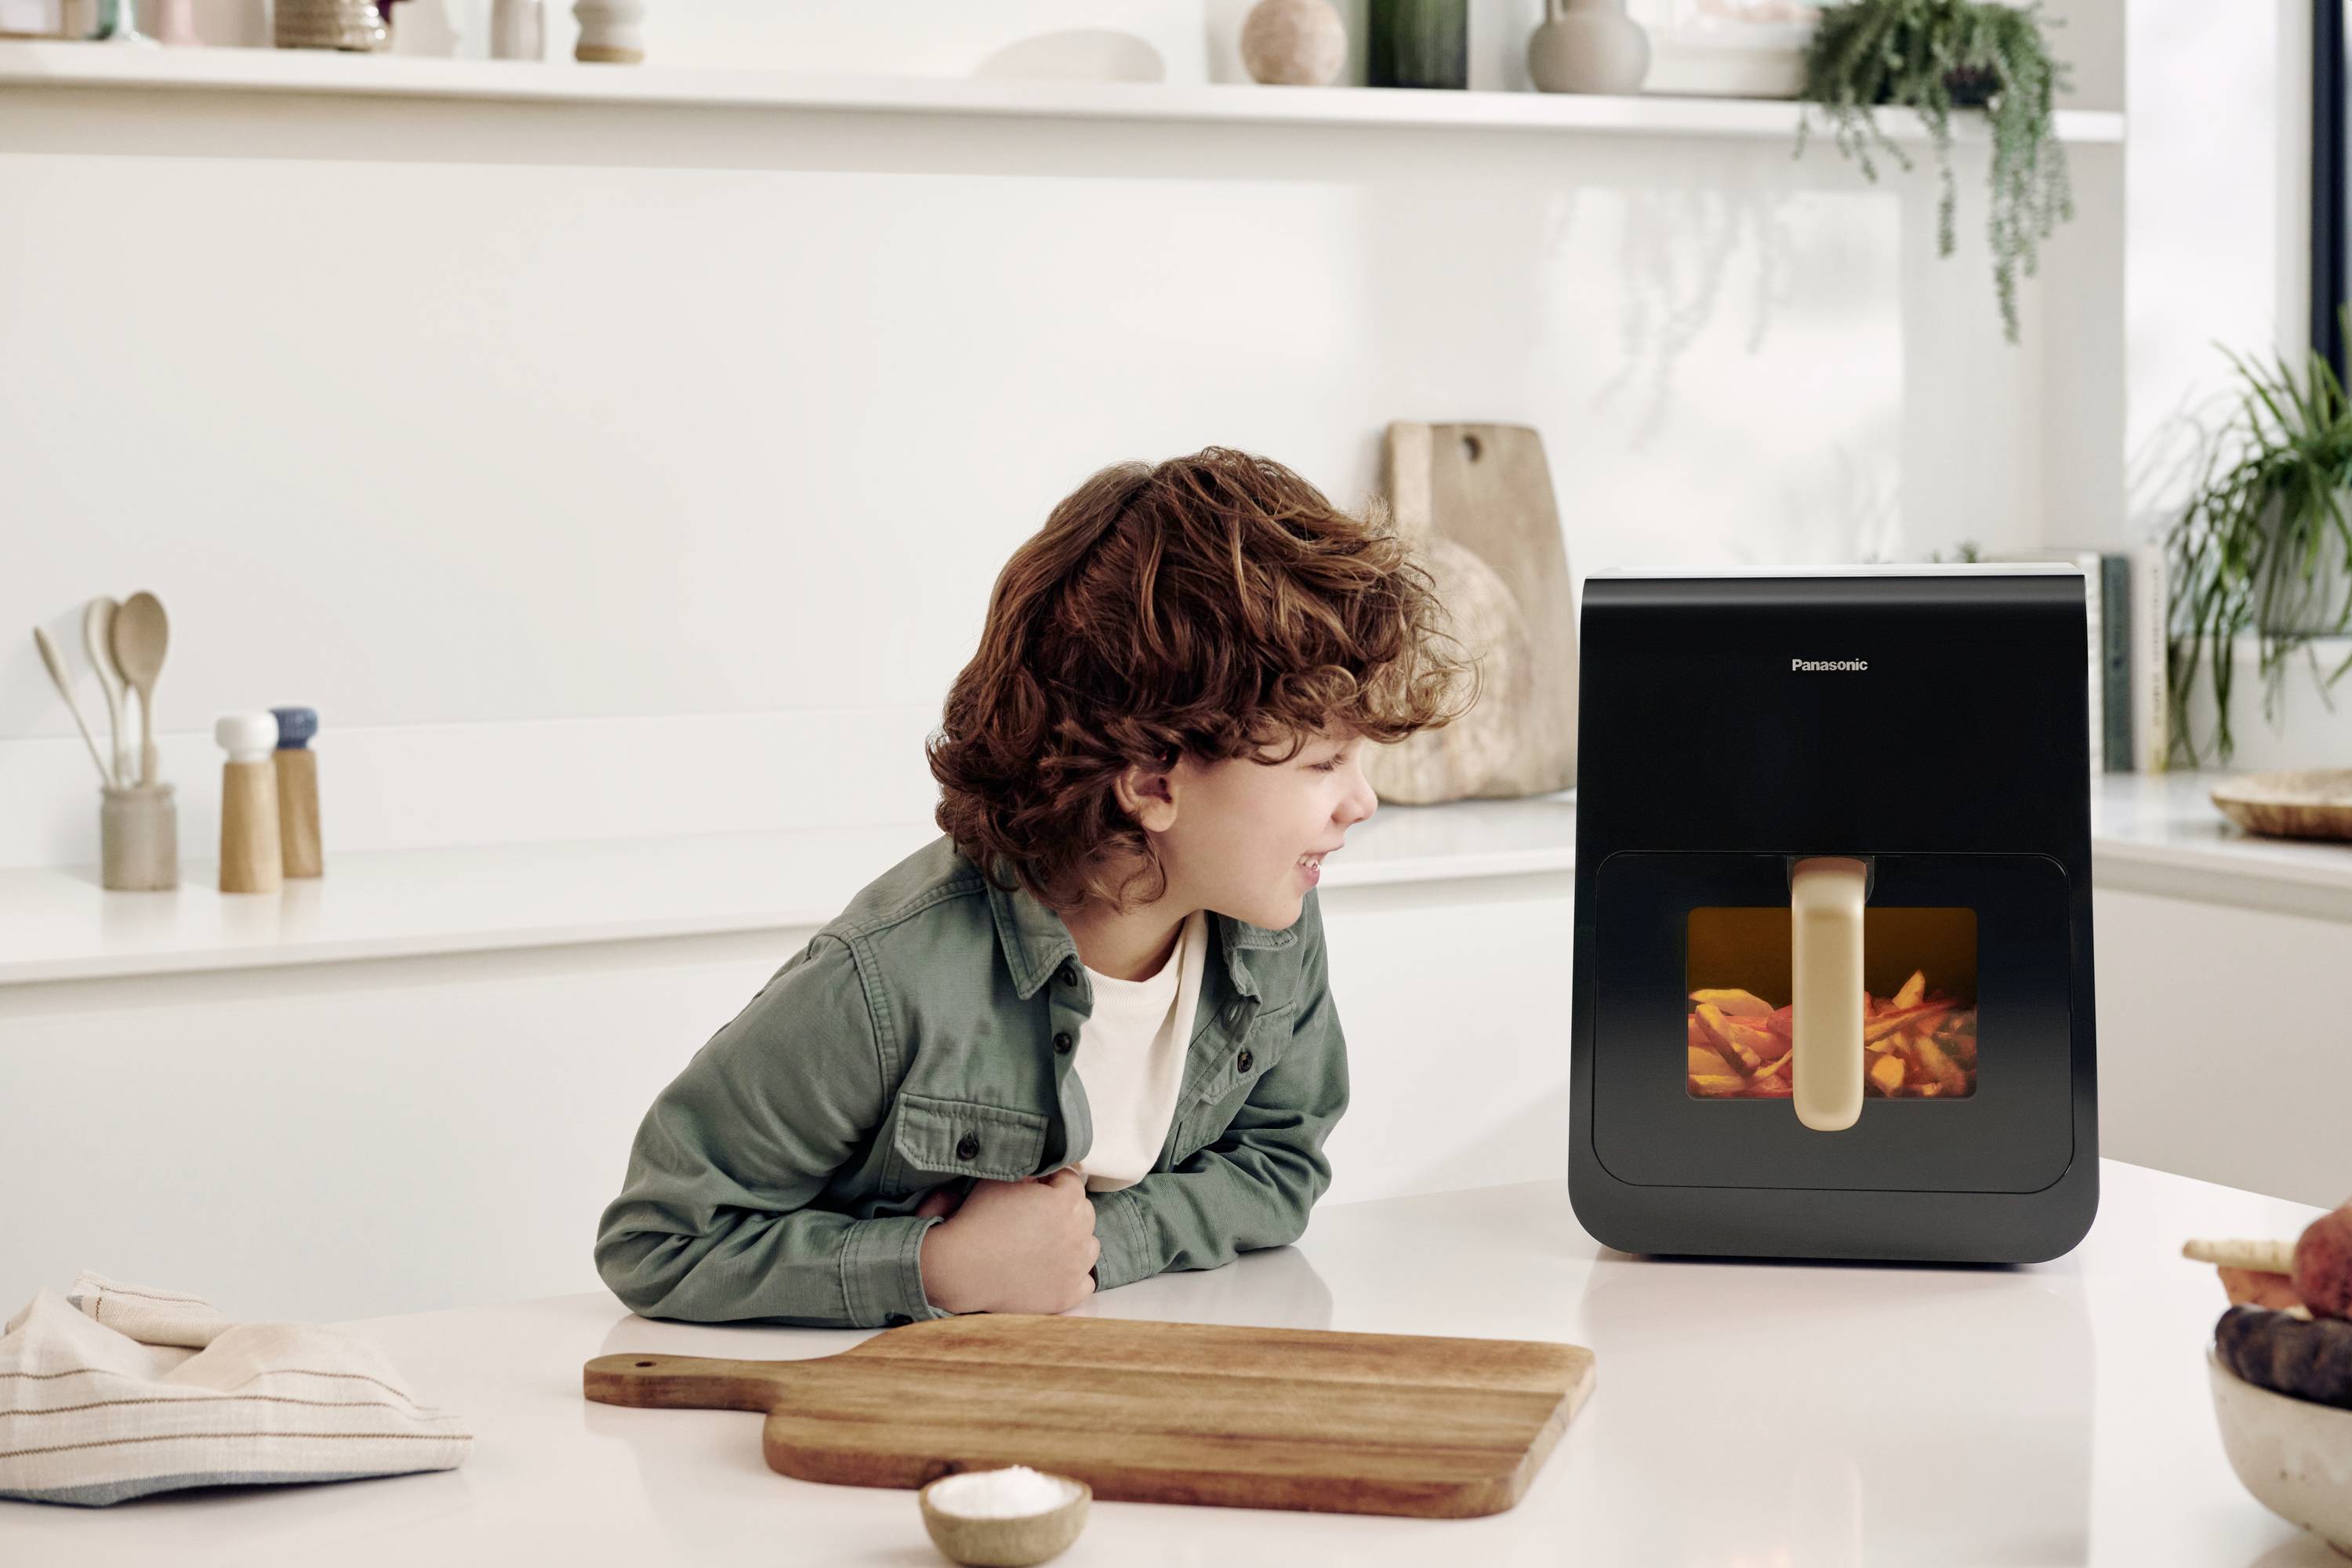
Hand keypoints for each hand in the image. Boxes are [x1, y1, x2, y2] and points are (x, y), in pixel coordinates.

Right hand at [917, 1166, 1100, 1315]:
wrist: (963, 1268)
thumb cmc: (979, 1220)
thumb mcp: (1002, 1181)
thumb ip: (1030, 1172)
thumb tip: (1042, 1174)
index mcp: (1065, 1202)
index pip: (1072, 1181)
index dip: (1053, 1180)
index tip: (1038, 1186)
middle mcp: (1078, 1233)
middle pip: (1084, 1212)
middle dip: (1066, 1208)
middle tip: (1040, 1215)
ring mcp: (1076, 1267)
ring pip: (1089, 1245)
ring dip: (1074, 1240)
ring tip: (1048, 1242)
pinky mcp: (1068, 1294)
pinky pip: (1086, 1280)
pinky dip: (1074, 1274)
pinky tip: (1054, 1270)